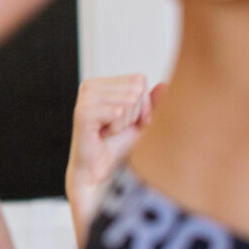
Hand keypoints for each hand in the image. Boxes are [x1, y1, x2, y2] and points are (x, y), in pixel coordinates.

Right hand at [67, 74, 159, 198]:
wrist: (99, 169)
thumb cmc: (117, 144)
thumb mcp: (141, 121)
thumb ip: (152, 102)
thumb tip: (165, 84)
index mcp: (100, 83)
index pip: (139, 79)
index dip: (143, 104)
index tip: (131, 121)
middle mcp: (89, 86)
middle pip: (135, 89)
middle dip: (135, 113)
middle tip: (119, 128)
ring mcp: (84, 98)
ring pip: (128, 100)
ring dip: (125, 122)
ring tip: (110, 131)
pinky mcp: (83, 113)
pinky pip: (118, 113)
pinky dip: (117, 128)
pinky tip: (104, 134)